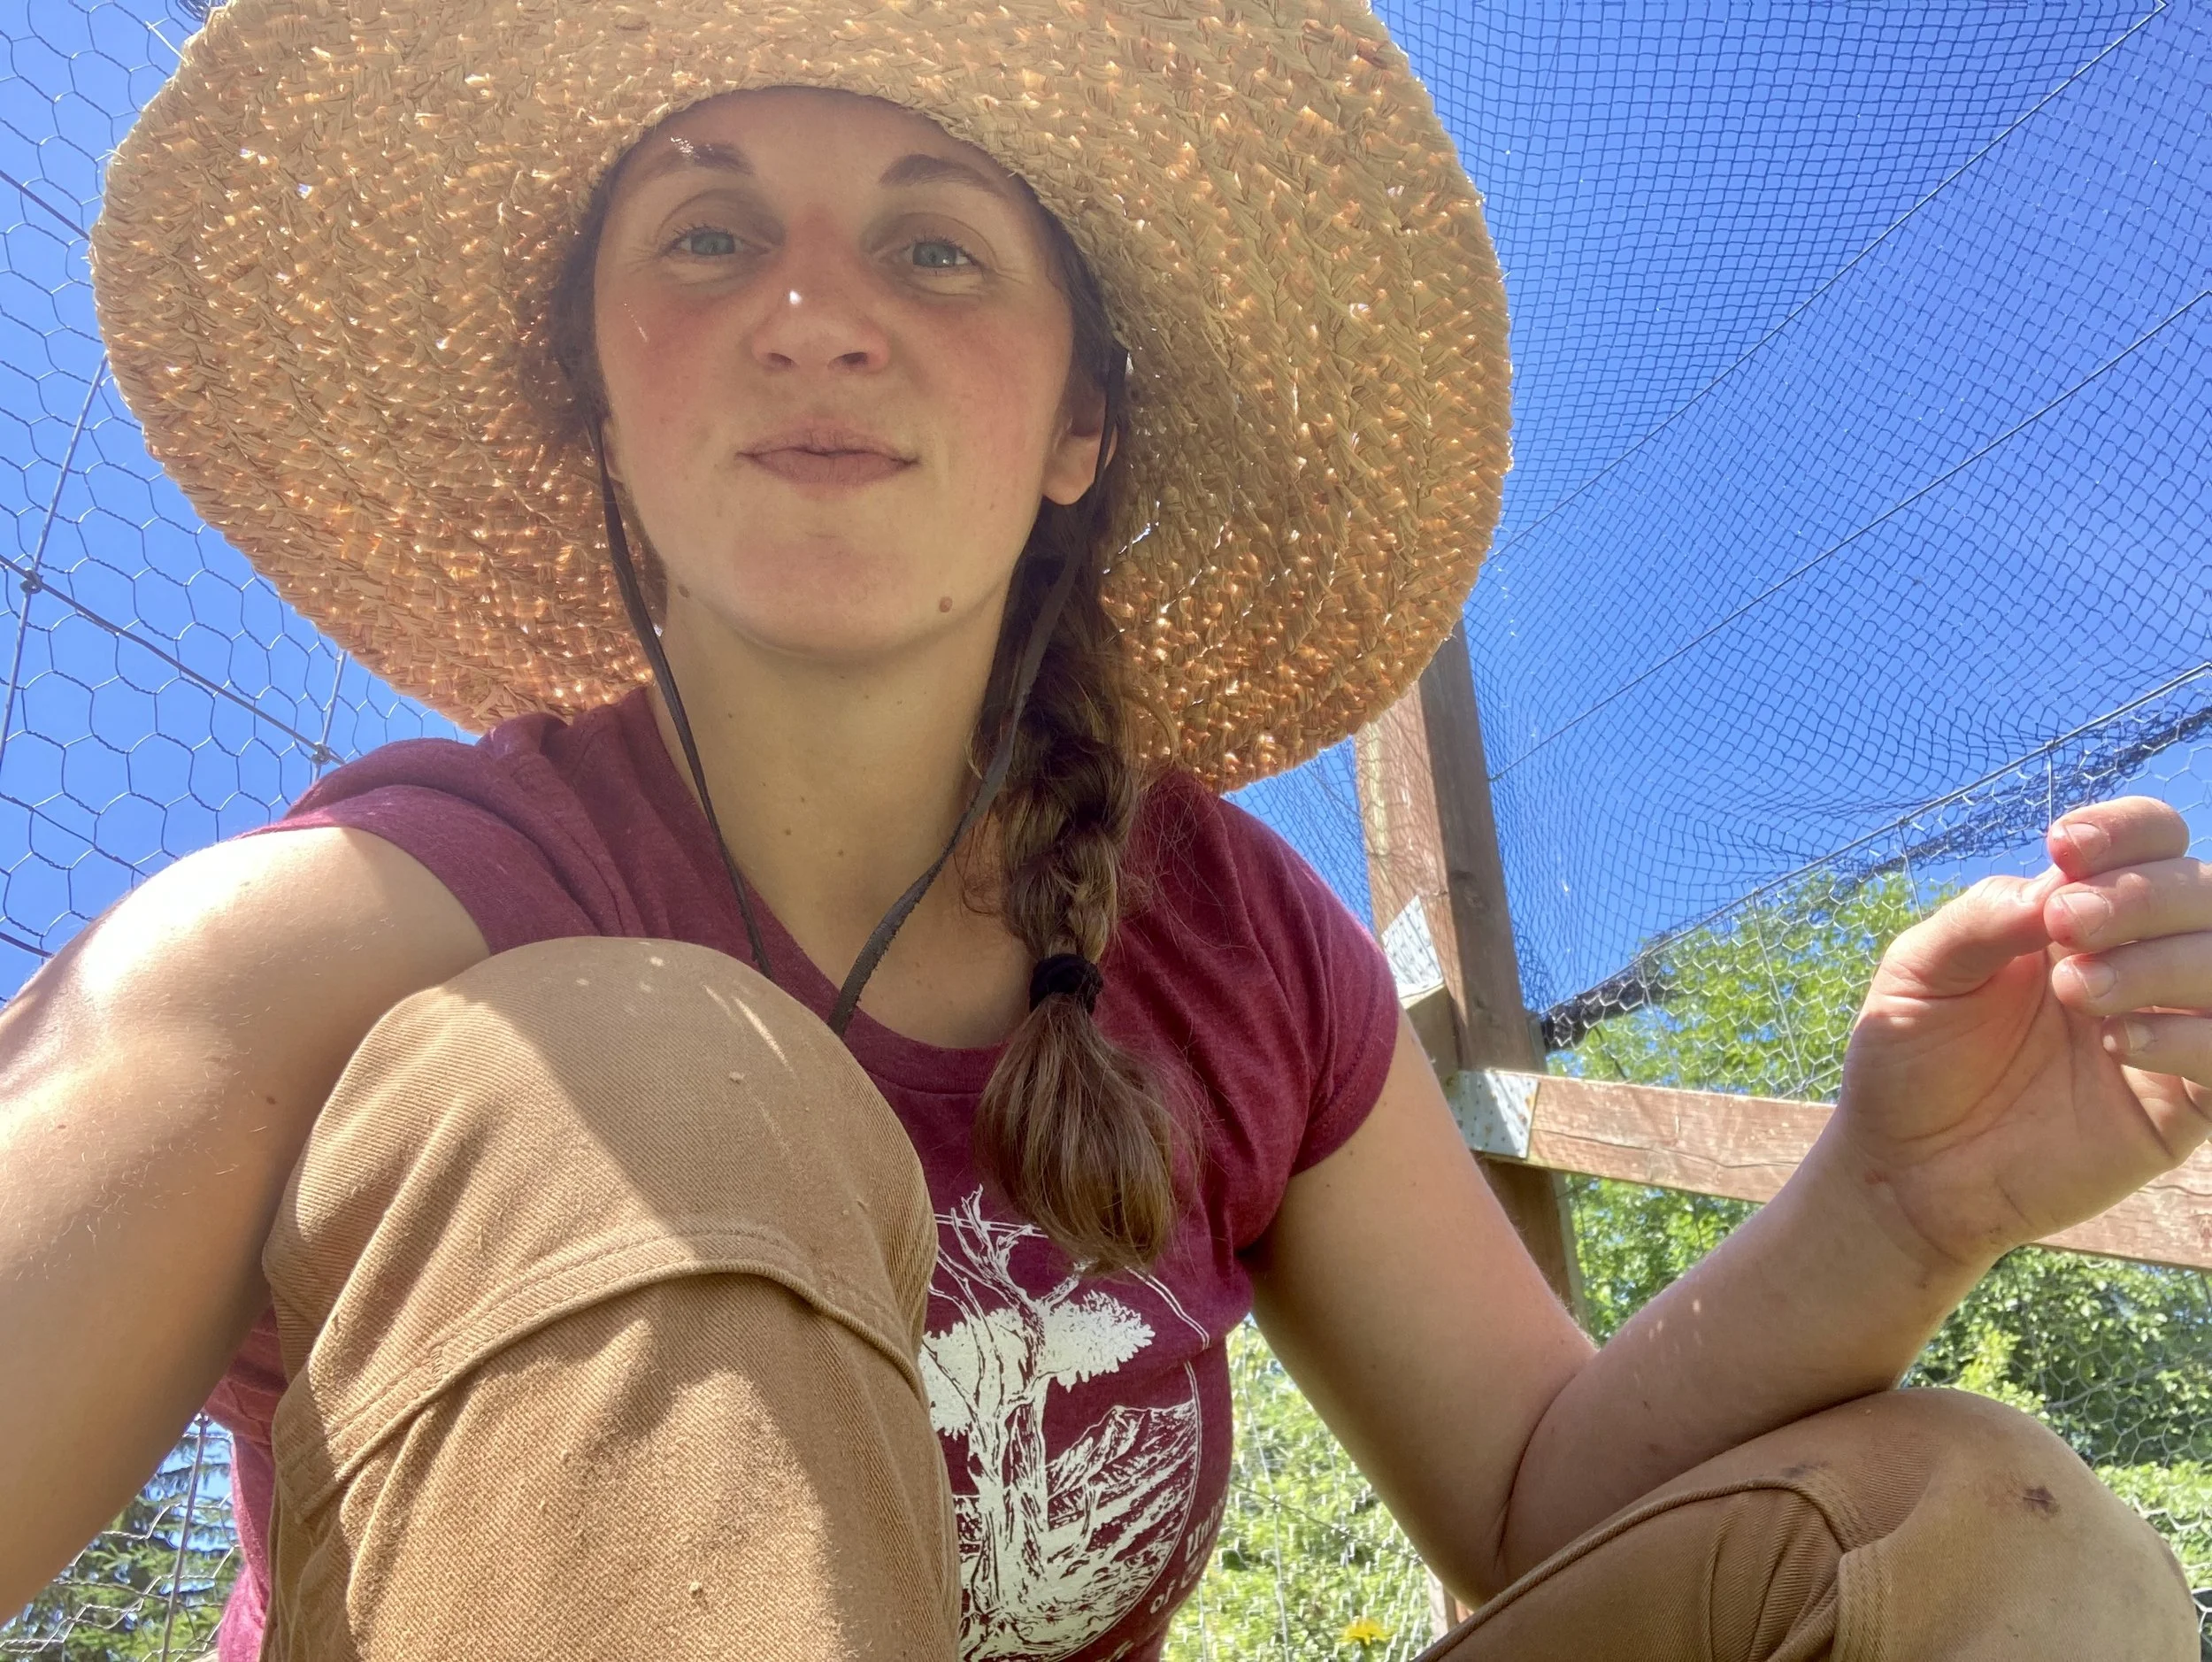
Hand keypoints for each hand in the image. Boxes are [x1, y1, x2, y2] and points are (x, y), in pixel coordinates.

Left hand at [1823, 796, 2211, 1275]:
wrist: (1902, 1170)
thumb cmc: (1908, 1061)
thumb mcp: (1920, 972)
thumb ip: (1984, 918)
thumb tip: (2057, 884)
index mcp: (2079, 916)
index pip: (2151, 843)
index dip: (2128, 830)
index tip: (2066, 848)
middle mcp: (2138, 961)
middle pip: (2204, 890)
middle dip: (2143, 894)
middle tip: (2065, 925)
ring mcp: (2168, 1029)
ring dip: (2164, 960)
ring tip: (2078, 991)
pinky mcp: (2182, 1106)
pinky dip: (2192, 1036)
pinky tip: (2118, 1043)